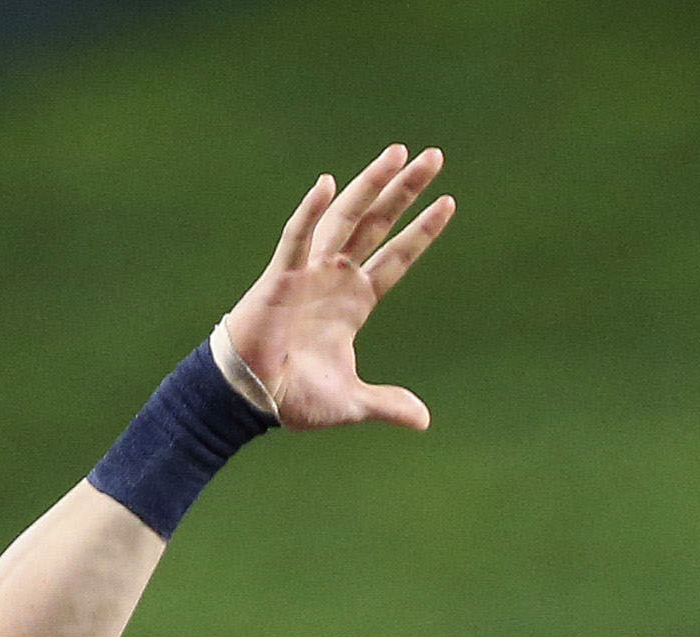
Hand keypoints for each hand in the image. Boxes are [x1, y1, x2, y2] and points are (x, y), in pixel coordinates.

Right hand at [219, 147, 454, 432]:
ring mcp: (310, 272)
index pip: (396, 257)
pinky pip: (296, 238)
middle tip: (434, 157)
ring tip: (399, 153)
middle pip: (378, 223)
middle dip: (405, 190)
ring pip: (346, 218)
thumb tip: (423, 420)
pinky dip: (310, 211)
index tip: (448, 203)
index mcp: (354, 302)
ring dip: (371, 185)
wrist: (250, 399)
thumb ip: (387, 403)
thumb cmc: (293, 396)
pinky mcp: (281, 277)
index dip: (422, 231)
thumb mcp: (352, 402)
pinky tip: (327, 183)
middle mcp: (336, 278)